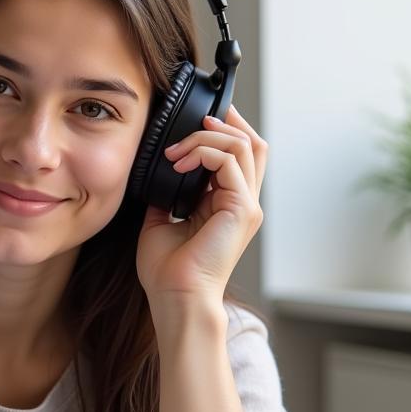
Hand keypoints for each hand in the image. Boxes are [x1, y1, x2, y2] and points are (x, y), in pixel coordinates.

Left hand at [136, 105, 267, 308]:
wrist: (175, 297)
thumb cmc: (168, 270)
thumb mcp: (161, 221)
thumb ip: (167, 193)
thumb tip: (157, 171)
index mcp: (229, 205)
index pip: (239, 156)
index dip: (223, 131)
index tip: (193, 121)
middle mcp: (244, 203)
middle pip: (253, 144)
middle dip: (226, 121)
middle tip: (197, 114)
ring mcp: (247, 206)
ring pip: (244, 145)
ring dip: (206, 138)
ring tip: (176, 152)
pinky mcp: (242, 210)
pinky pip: (231, 161)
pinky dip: (204, 153)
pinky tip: (179, 164)